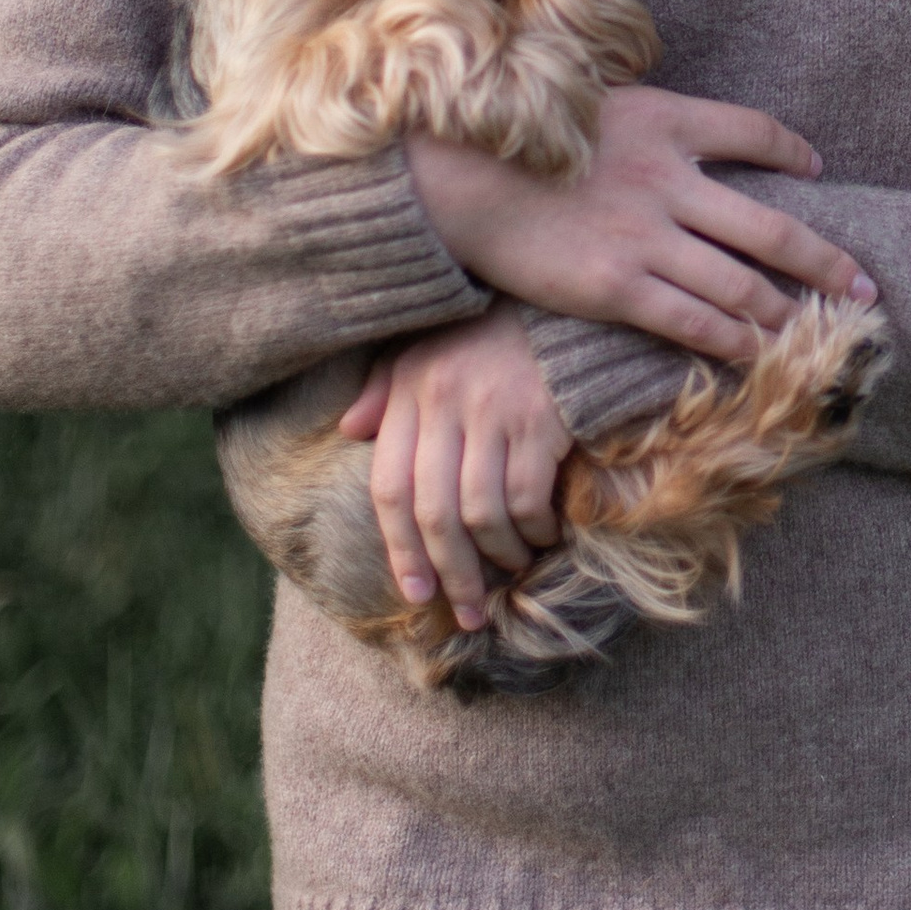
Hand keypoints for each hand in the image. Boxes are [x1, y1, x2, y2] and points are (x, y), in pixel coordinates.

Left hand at [336, 302, 569, 630]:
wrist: (561, 298)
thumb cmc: (489, 332)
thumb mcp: (426, 349)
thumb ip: (386, 389)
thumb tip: (349, 430)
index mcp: (411, 389)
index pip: (389, 487)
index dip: (399, 550)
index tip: (416, 595)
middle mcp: (445, 401)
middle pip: (434, 513)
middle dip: (450, 574)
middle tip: (467, 612)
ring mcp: (494, 410)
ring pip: (480, 514)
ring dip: (497, 557)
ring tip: (511, 569)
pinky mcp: (541, 417)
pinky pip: (527, 497)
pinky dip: (534, 529)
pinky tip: (544, 535)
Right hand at [406, 86, 877, 364]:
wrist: (459, 174)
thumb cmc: (514, 139)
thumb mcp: (590, 103)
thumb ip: (642, 123)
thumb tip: (669, 137)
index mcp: (665, 120)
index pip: (753, 130)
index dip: (792, 151)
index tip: (815, 171)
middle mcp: (670, 177)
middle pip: (772, 228)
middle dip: (826, 264)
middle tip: (865, 288)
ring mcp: (647, 235)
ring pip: (741, 285)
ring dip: (787, 314)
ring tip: (819, 334)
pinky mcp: (617, 286)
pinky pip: (693, 322)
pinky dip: (734, 341)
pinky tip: (758, 355)